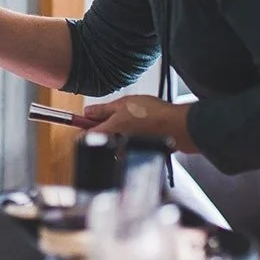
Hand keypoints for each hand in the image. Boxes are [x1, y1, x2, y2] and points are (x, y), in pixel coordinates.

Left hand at [83, 95, 197, 153]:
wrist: (177, 127)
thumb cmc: (153, 115)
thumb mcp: (122, 104)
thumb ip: (102, 110)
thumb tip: (88, 112)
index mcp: (107, 133)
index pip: (83, 136)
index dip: (82, 126)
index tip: (84, 120)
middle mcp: (114, 147)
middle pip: (99, 139)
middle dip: (103, 127)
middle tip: (113, 114)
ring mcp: (126, 153)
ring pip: (114, 142)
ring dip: (117, 132)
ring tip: (131, 119)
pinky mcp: (138, 154)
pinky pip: (127, 145)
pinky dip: (129, 137)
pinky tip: (140, 127)